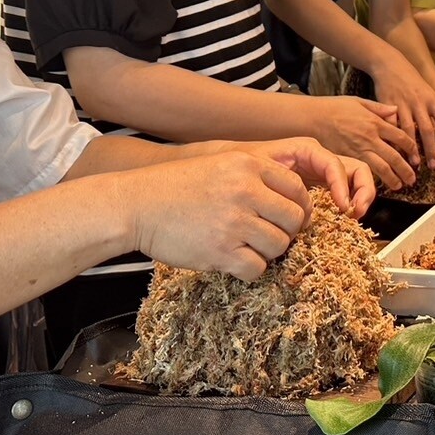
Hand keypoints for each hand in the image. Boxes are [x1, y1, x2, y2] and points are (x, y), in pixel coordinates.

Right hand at [125, 150, 313, 280]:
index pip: (297, 188)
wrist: (136, 205)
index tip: (288, 218)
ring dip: (267, 252)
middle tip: (268, 235)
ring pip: (279, 246)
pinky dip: (249, 269)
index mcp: (248, 165)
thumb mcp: (220, 165)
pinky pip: (257, 268)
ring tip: (246, 247)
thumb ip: (255, 178)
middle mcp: (245, 191)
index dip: (298, 207)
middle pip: (294, 219)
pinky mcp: (221, 252)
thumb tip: (295, 204)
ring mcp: (234, 222)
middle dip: (286, 232)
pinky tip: (232, 260)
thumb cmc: (177, 187)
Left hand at [231, 136, 375, 218]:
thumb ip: (280, 179)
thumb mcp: (260, 167)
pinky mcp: (322, 189)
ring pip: (356, 180)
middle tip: (356, 212)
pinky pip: (345, 194)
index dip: (343, 185)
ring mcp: (324, 175)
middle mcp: (321, 160)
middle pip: (357, 169)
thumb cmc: (245, 165)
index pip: (336, 165)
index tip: (342, 206)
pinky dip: (350, 205)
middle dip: (363, 190)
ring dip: (361, 198)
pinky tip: (343, 220)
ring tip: (354, 216)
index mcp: (309, 150)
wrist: (233, 167)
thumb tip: (303, 201)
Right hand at [312, 97, 418, 192]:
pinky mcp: (348, 158)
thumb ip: (380, 108)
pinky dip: (374, 178)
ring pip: (382, 168)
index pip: (401, 137)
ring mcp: (359, 150)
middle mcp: (370, 138)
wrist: (313, 118)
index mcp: (375, 122)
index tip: (416, 155)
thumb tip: (396, 110)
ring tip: (400, 185)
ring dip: (393, 178)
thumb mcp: (359, 102)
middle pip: (395, 157)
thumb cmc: (335, 107)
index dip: (411, 148)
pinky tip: (379, 184)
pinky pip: (365, 170)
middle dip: (406, 169)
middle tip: (412, 178)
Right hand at [372, 57, 434, 168]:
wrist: (391, 65)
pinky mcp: (388, 106)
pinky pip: (391, 126)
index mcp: (433, 100)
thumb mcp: (429, 92)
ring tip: (415, 164)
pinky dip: (393, 139)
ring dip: (413, 149)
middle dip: (432, 150)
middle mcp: (420, 102)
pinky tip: (395, 151)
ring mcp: (403, 104)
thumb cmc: (413, 82)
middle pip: (428, 130)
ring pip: (409, 130)